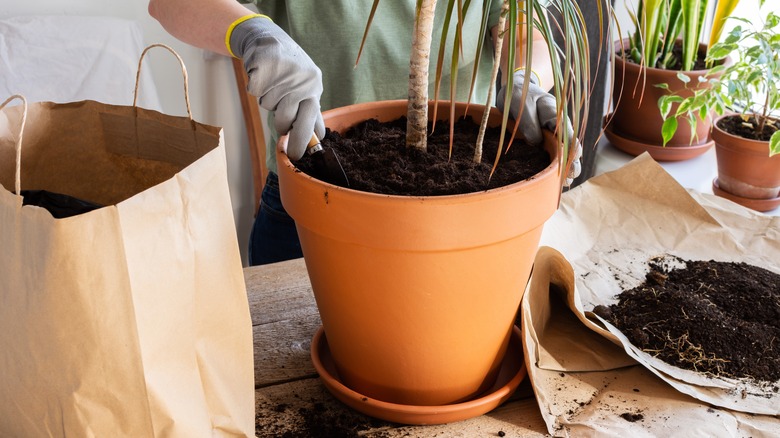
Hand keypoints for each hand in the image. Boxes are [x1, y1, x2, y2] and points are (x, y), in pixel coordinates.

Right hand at [229, 16, 324, 160]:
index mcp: (314, 87)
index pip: (313, 120)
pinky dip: (256, 88)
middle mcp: (302, 81)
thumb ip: (310, 110)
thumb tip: (318, 139)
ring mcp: (284, 74)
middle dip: (288, 135)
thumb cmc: (289, 71)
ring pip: (270, 107)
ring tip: (272, 86)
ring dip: (268, 102)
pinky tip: (262, 76)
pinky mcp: (264, 67)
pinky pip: (256, 92)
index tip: (298, 155)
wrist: (269, 39)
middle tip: (287, 145)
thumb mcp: (306, 87)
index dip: (305, 140)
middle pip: (289, 120)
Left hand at [497, 70, 581, 185]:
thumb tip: (536, 142)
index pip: (568, 134)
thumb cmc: (519, 95)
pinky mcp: (546, 143)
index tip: (572, 160)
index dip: (572, 149)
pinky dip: (554, 168)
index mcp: (556, 115)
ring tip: (563, 185)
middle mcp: (559, 127)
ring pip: (564, 155)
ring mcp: (554, 136)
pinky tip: (553, 182)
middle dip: (572, 163)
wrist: (516, 90)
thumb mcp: (522, 104)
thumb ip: (529, 122)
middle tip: (569, 177)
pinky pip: (553, 156)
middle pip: (571, 147)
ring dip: (564, 169)